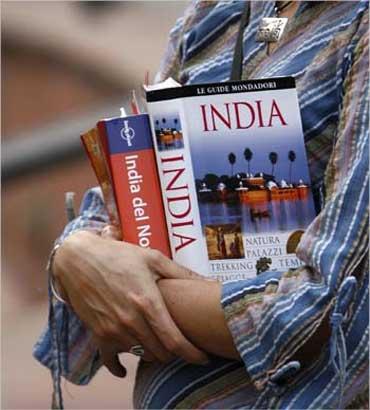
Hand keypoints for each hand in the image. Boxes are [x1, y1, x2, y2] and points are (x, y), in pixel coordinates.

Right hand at [53, 229, 207, 376]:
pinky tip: (125, 367)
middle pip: (161, 352)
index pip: (175, 341)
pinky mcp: (98, 334)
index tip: (203, 358)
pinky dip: (121, 367)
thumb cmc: (118, 255)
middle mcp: (131, 321)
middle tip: (180, 343)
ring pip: (142, 355)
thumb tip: (209, 282)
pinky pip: (111, 362)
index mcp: (148, 302)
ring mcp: (113, 330)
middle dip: (175, 352)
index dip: (192, 354)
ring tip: (158, 342)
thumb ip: (181, 273)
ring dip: (153, 352)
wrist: (78, 259)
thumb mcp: (152, 258)